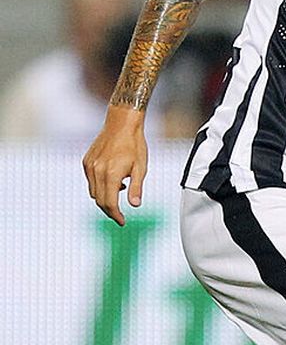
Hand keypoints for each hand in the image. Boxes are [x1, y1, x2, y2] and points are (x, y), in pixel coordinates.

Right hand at [82, 106, 147, 226]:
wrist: (121, 123)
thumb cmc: (134, 144)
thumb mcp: (140, 168)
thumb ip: (136, 188)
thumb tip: (135, 205)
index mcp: (111, 174)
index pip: (110, 203)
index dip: (116, 215)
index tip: (122, 222)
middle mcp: (97, 171)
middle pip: (99, 200)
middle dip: (109, 210)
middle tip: (120, 215)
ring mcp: (90, 166)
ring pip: (93, 192)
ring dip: (104, 197)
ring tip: (120, 191)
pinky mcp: (86, 161)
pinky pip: (90, 180)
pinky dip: (99, 186)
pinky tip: (113, 180)